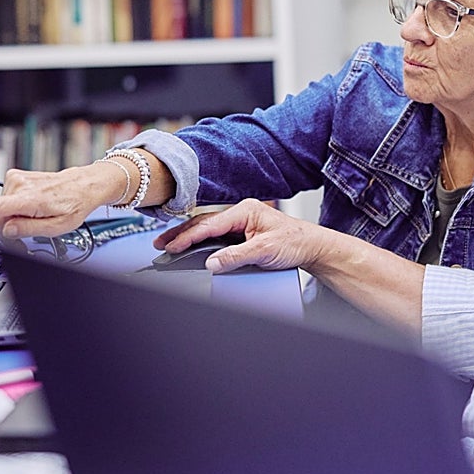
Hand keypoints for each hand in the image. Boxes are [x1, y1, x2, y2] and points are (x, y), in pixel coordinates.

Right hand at [0, 163, 115, 237]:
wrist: (83, 185)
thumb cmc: (73, 205)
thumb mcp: (57, 227)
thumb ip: (28, 230)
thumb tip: (6, 229)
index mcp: (30, 200)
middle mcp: (20, 186)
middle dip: (10, 224)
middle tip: (33, 222)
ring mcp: (17, 179)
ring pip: (2, 207)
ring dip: (17, 213)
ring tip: (38, 209)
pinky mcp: (15, 175)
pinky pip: (6, 198)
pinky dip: (17, 203)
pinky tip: (34, 201)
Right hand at [155, 199, 336, 273]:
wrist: (312, 247)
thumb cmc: (295, 242)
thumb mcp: (264, 251)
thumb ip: (236, 257)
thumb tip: (212, 263)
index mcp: (244, 210)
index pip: (209, 225)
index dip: (188, 237)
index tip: (171, 247)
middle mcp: (241, 213)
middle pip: (204, 223)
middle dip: (181, 234)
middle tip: (161, 244)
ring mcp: (242, 222)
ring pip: (208, 228)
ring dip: (189, 236)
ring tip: (169, 245)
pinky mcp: (244, 232)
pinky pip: (217, 235)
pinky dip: (201, 240)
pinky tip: (192, 247)